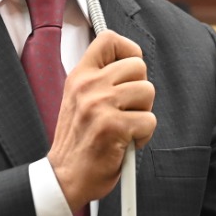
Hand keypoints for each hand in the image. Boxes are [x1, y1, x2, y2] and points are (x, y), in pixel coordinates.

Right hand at [47, 30, 154, 210]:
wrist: (65, 176)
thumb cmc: (78, 141)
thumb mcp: (77, 99)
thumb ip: (100, 79)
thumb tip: (133, 63)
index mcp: (79, 76)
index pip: (108, 39)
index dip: (128, 50)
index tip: (129, 70)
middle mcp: (88, 86)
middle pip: (138, 66)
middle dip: (140, 89)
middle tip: (126, 109)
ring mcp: (100, 105)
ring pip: (147, 92)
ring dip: (143, 113)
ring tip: (125, 126)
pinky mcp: (113, 126)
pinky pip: (149, 120)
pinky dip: (144, 136)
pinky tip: (126, 142)